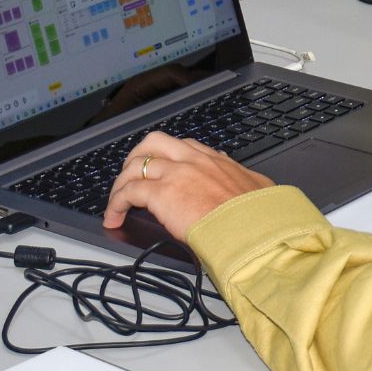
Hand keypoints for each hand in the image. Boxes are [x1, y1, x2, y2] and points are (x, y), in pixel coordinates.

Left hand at [103, 131, 274, 240]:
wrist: (249, 227)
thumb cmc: (256, 214)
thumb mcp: (257, 187)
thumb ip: (243, 177)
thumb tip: (239, 174)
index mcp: (214, 159)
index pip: (182, 146)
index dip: (166, 155)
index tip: (161, 168)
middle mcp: (192, 160)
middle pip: (152, 143)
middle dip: (137, 157)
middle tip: (130, 176)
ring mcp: (175, 174)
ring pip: (134, 166)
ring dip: (121, 184)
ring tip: (117, 202)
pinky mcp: (160, 194)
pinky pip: (127, 193)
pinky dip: (115, 205)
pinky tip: (114, 218)